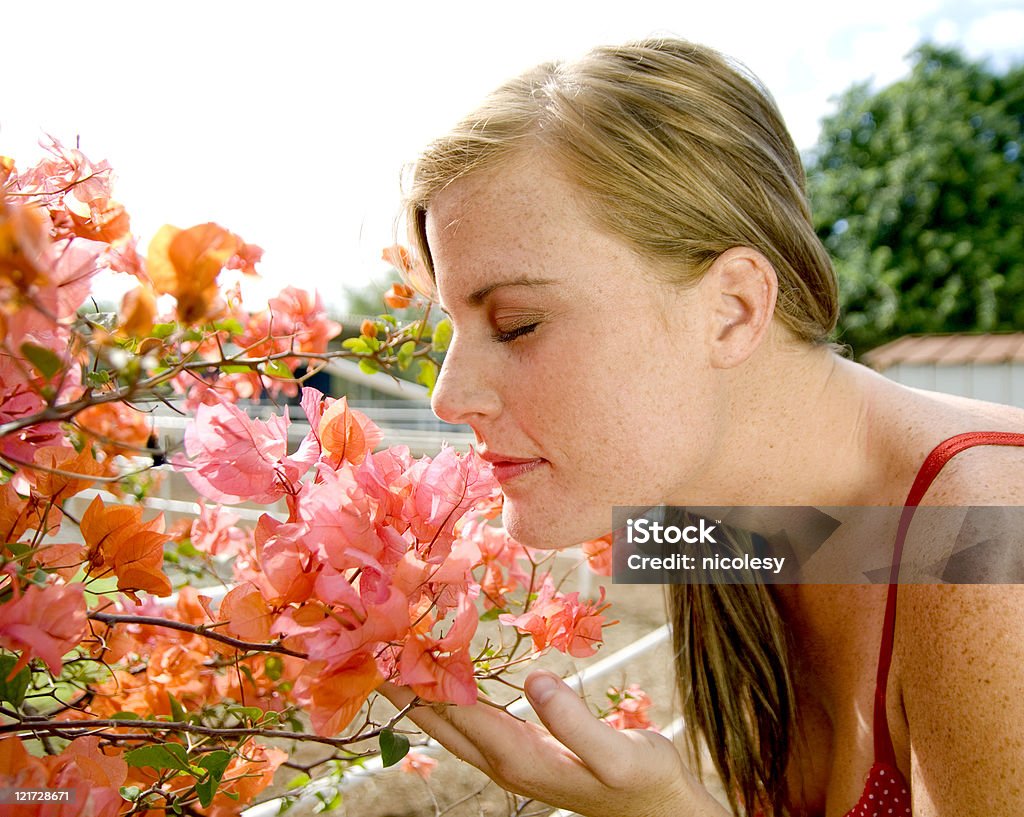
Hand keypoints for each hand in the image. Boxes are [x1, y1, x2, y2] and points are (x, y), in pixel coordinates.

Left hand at [380, 670, 727, 816]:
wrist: (656, 808)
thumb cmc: (642, 780)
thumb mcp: (618, 753)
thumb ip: (574, 720)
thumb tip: (535, 678)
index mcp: (520, 759)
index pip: (458, 713)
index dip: (423, 680)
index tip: (392, 649)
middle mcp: (505, 761)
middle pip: (441, 722)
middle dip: (406, 687)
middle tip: (375, 648)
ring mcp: (511, 758)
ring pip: (453, 722)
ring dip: (424, 690)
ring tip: (398, 655)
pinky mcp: (522, 750)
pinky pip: (474, 719)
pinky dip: (453, 694)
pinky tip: (447, 675)